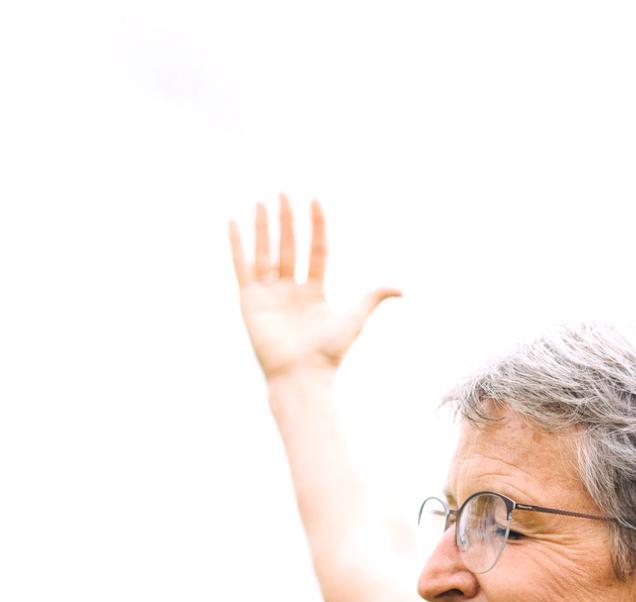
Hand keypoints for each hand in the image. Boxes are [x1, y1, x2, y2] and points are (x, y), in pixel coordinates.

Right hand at [228, 195, 400, 379]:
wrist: (301, 374)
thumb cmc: (328, 352)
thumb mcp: (354, 319)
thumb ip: (372, 298)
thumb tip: (402, 288)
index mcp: (314, 293)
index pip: (316, 251)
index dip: (316, 227)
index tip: (315, 200)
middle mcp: (290, 290)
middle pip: (289, 247)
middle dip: (287, 221)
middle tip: (283, 192)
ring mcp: (269, 294)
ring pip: (265, 252)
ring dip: (263, 227)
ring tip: (262, 201)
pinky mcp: (250, 300)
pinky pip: (242, 267)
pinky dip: (237, 246)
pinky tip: (234, 223)